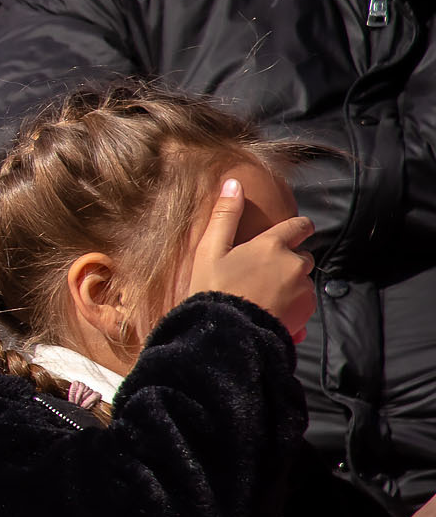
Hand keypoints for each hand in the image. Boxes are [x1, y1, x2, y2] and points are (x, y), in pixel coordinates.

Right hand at [186, 176, 315, 340]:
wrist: (227, 333)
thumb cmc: (213, 290)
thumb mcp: (210, 250)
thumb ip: (225, 215)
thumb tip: (233, 183)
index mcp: (272, 245)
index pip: (298, 227)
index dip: (298, 228)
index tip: (295, 232)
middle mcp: (293, 264)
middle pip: (302, 256)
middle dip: (289, 261)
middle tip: (264, 273)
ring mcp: (302, 289)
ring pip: (303, 281)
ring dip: (290, 285)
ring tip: (265, 297)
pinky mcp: (306, 313)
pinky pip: (304, 304)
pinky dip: (292, 306)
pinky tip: (271, 312)